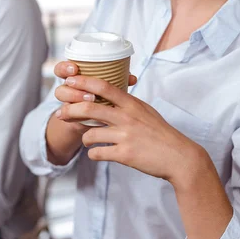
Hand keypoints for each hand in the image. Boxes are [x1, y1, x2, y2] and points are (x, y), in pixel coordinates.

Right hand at [54, 60, 136, 110]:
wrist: (95, 122)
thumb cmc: (103, 99)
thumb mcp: (109, 89)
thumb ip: (118, 81)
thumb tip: (132, 78)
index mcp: (76, 78)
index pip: (62, 69)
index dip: (64, 68)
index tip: (74, 68)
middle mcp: (68, 90)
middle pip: (60, 85)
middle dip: (71, 87)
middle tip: (86, 89)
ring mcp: (67, 104)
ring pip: (62, 100)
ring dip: (74, 98)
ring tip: (90, 100)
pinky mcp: (69, 118)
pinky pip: (65, 116)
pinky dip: (71, 116)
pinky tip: (77, 118)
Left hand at [55, 74, 204, 184]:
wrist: (178, 157)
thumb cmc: (161, 134)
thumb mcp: (146, 111)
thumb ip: (128, 104)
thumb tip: (112, 96)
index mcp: (132, 104)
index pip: (104, 87)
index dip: (83, 82)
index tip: (69, 81)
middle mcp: (127, 117)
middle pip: (89, 108)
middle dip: (70, 111)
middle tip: (61, 114)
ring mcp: (125, 136)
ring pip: (89, 134)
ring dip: (84, 138)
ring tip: (89, 140)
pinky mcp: (124, 154)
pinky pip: (97, 153)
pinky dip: (93, 154)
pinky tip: (98, 153)